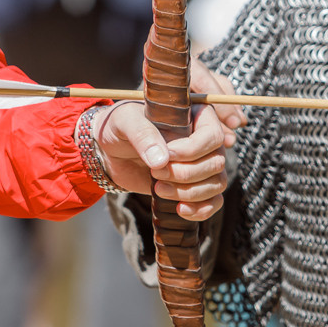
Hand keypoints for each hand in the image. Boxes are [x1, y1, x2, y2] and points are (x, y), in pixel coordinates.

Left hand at [95, 61, 240, 220]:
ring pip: (217, 183)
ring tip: (159, 189)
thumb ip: (142, 134)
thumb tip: (162, 160)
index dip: (192, 150)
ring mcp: (202, 164)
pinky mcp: (194, 186)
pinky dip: (201, 210)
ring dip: (190, 192)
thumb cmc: (120, 127)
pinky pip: (213, 202)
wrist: (110, 151)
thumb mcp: (125, 122)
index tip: (167, 156)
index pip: (212, 135)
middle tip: (155, 173)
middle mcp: (204, 140)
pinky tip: (180, 210)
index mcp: (194, 116)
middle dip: (186, 174)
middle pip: (217, 162)